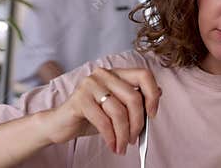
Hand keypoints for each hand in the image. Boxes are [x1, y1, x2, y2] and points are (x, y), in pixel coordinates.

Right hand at [40, 67, 161, 154]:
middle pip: (133, 97)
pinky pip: (103, 121)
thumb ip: (136, 99)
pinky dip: (111, 137)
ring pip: (119, 112)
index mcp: (116, 73)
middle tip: (135, 139)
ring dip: (124, 134)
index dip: (152, 95)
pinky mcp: (80, 99)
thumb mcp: (118, 107)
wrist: (61, 124)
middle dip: (137, 123)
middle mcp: (104, 74)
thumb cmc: (92, 116)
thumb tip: (159, 93)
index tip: (152, 114)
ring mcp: (90, 84)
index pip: (144, 74)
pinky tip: (113, 145)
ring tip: (123, 146)